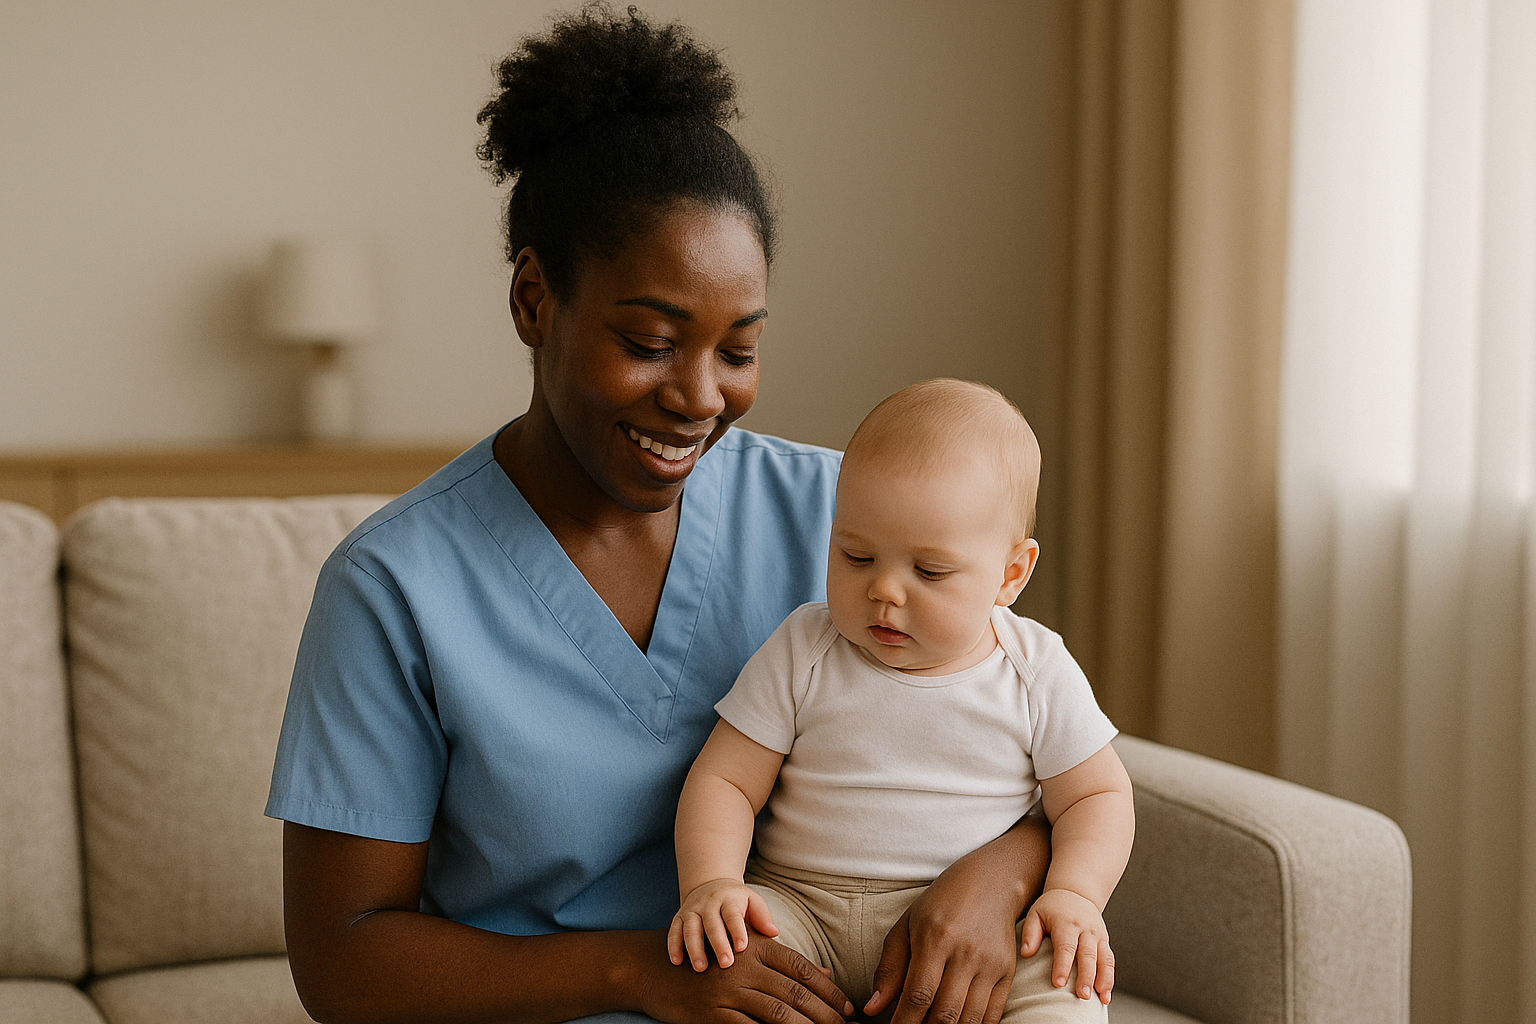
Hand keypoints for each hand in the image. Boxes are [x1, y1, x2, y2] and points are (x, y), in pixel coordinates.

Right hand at [642, 928, 854, 1023]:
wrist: (657, 969)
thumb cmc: (710, 959)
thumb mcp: (748, 951)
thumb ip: (786, 962)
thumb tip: (825, 973)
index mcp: (756, 948)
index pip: (802, 969)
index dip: (829, 990)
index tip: (849, 1009)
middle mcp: (744, 966)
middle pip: (795, 992)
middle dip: (826, 1014)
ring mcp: (728, 991)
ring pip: (777, 1013)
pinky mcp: (713, 1014)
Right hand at [669, 878, 780, 970]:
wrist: (710, 885)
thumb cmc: (737, 902)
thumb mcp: (752, 902)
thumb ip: (762, 917)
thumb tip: (774, 933)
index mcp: (729, 900)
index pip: (733, 915)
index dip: (737, 930)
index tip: (742, 947)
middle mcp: (708, 904)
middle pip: (712, 924)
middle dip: (718, 944)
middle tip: (726, 964)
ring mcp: (692, 911)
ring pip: (691, 929)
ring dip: (694, 948)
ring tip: (700, 968)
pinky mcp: (679, 918)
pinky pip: (674, 931)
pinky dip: (674, 946)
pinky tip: (676, 962)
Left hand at [864, 879, 1018, 1023]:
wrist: (991, 882)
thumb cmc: (941, 903)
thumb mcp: (908, 925)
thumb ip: (890, 968)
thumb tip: (872, 1007)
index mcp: (935, 937)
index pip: (918, 994)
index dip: (903, 1022)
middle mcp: (966, 952)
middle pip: (945, 1013)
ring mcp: (990, 964)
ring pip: (969, 1020)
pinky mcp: (1008, 972)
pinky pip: (992, 1015)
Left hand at [1019, 888, 1113, 1003]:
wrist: (1076, 892)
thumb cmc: (1052, 907)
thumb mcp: (1036, 913)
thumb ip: (1030, 933)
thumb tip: (1026, 954)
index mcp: (1066, 922)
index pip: (1065, 946)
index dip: (1062, 965)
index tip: (1058, 983)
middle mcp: (1085, 929)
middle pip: (1087, 955)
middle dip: (1086, 976)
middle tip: (1082, 996)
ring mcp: (1097, 935)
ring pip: (1103, 958)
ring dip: (1103, 980)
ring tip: (1100, 999)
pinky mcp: (1104, 941)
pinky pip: (1110, 960)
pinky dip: (1110, 978)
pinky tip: (1106, 996)